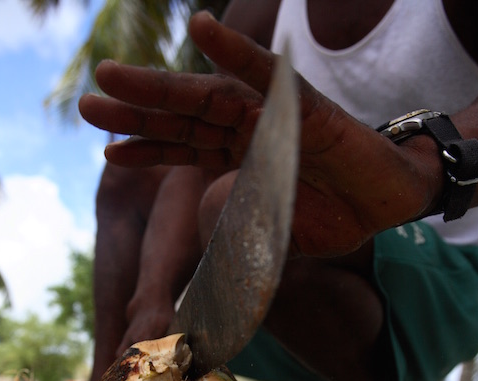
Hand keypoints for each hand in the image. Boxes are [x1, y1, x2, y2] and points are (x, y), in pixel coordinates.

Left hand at [80, 11, 443, 255]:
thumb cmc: (334, 216)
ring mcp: (273, 113)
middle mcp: (248, 129)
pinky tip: (203, 31)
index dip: (148, 147)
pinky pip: (267, 74)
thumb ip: (240, 234)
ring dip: (162, 84)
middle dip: (137, 110)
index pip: (185, 147)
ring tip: (113, 75)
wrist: (388, 203)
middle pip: (184, 116)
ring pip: (210, 94)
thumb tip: (204, 253)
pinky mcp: (305, 104)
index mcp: (239, 158)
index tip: (110, 152)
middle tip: (90, 103)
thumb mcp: (274, 233)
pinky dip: (237, 53)